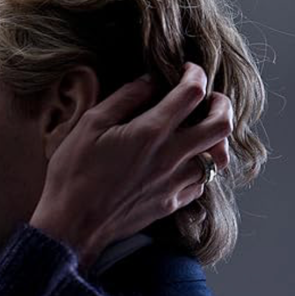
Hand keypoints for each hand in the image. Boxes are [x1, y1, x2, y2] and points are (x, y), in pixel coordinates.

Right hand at [30, 63, 233, 270]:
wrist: (72, 225)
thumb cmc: (73, 174)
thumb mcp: (88, 126)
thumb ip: (122, 100)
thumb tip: (148, 82)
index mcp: (149, 132)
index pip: (191, 93)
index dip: (195, 74)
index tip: (188, 70)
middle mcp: (170, 156)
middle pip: (221, 125)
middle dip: (222, 104)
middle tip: (210, 99)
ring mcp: (174, 183)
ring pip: (217, 158)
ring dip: (213, 140)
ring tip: (200, 132)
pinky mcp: (171, 203)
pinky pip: (201, 183)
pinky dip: (199, 169)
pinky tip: (184, 164)